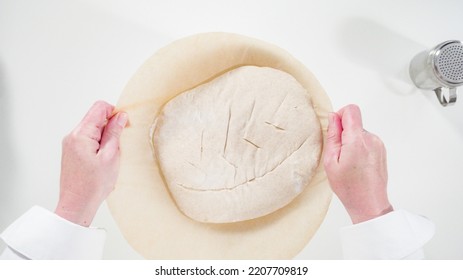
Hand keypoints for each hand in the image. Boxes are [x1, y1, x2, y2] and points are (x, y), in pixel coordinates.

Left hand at [55, 101, 127, 226]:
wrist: (76, 205)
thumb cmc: (93, 185)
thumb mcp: (111, 156)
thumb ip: (115, 133)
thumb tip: (120, 115)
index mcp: (81, 134)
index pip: (99, 108)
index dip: (115, 113)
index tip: (125, 125)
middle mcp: (72, 136)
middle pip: (95, 117)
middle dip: (111, 126)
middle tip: (121, 143)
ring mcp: (70, 144)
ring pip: (93, 129)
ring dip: (106, 136)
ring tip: (111, 155)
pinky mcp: (72, 152)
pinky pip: (88, 139)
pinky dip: (99, 144)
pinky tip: (104, 159)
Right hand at [323, 104, 391, 223]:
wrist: (369, 203)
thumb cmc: (349, 187)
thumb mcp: (330, 161)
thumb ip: (333, 136)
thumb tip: (333, 117)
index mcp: (357, 140)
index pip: (351, 110)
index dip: (340, 115)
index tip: (335, 130)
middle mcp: (371, 139)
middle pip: (354, 122)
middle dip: (343, 133)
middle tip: (339, 154)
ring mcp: (378, 145)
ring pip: (359, 132)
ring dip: (351, 142)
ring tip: (348, 162)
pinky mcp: (381, 150)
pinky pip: (366, 141)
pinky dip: (359, 148)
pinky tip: (356, 164)